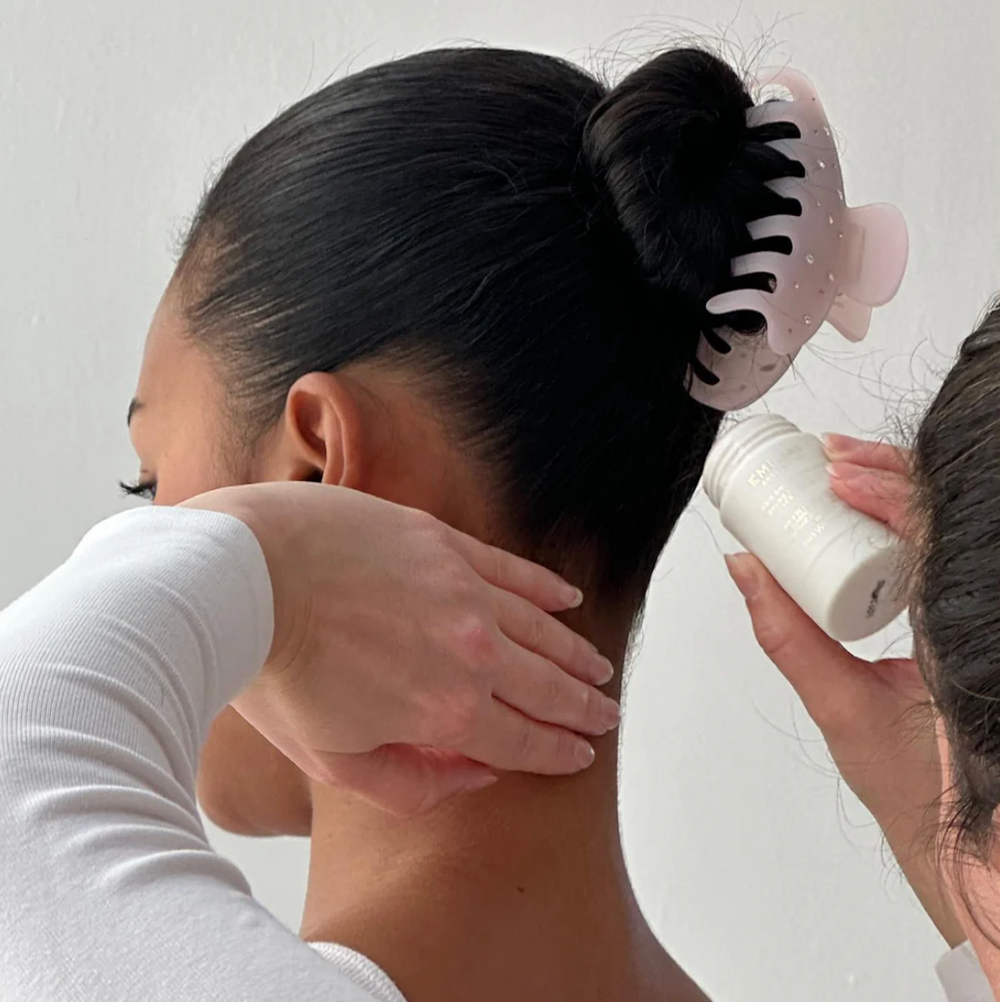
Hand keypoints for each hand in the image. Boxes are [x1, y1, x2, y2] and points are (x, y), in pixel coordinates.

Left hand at [183, 483, 618, 815]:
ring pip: (540, 629)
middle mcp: (473, 651)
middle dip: (581, 706)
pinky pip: (513, 570)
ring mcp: (465, 591)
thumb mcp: (334, 761)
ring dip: (573, 653)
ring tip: (598, 667)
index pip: (523, 738)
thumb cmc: (277, 672)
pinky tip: (568, 601)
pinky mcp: (446, 544)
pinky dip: (545, 589)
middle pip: (546, 686)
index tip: (580, 753)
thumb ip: (412, 782)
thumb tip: (473, 774)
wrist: (247, 575)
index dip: (557, 750)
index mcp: (448, 710)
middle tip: (606, 714)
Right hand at [725, 434, 964, 946]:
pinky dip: (910, 518)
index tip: (837, 473)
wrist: (969, 842)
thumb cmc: (923, 790)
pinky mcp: (964, 622)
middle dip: (887, 472)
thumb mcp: (840, 709)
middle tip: (831, 459)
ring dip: (900, 488)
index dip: (886, 489)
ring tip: (846, 472)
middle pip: (939, 513)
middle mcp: (970, 612)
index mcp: (956, 633)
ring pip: (948, 525)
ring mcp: (972, 613)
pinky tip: (876, 505)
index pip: (927, 534)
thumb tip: (748, 571)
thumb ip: (788, 638)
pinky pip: (944, 551)